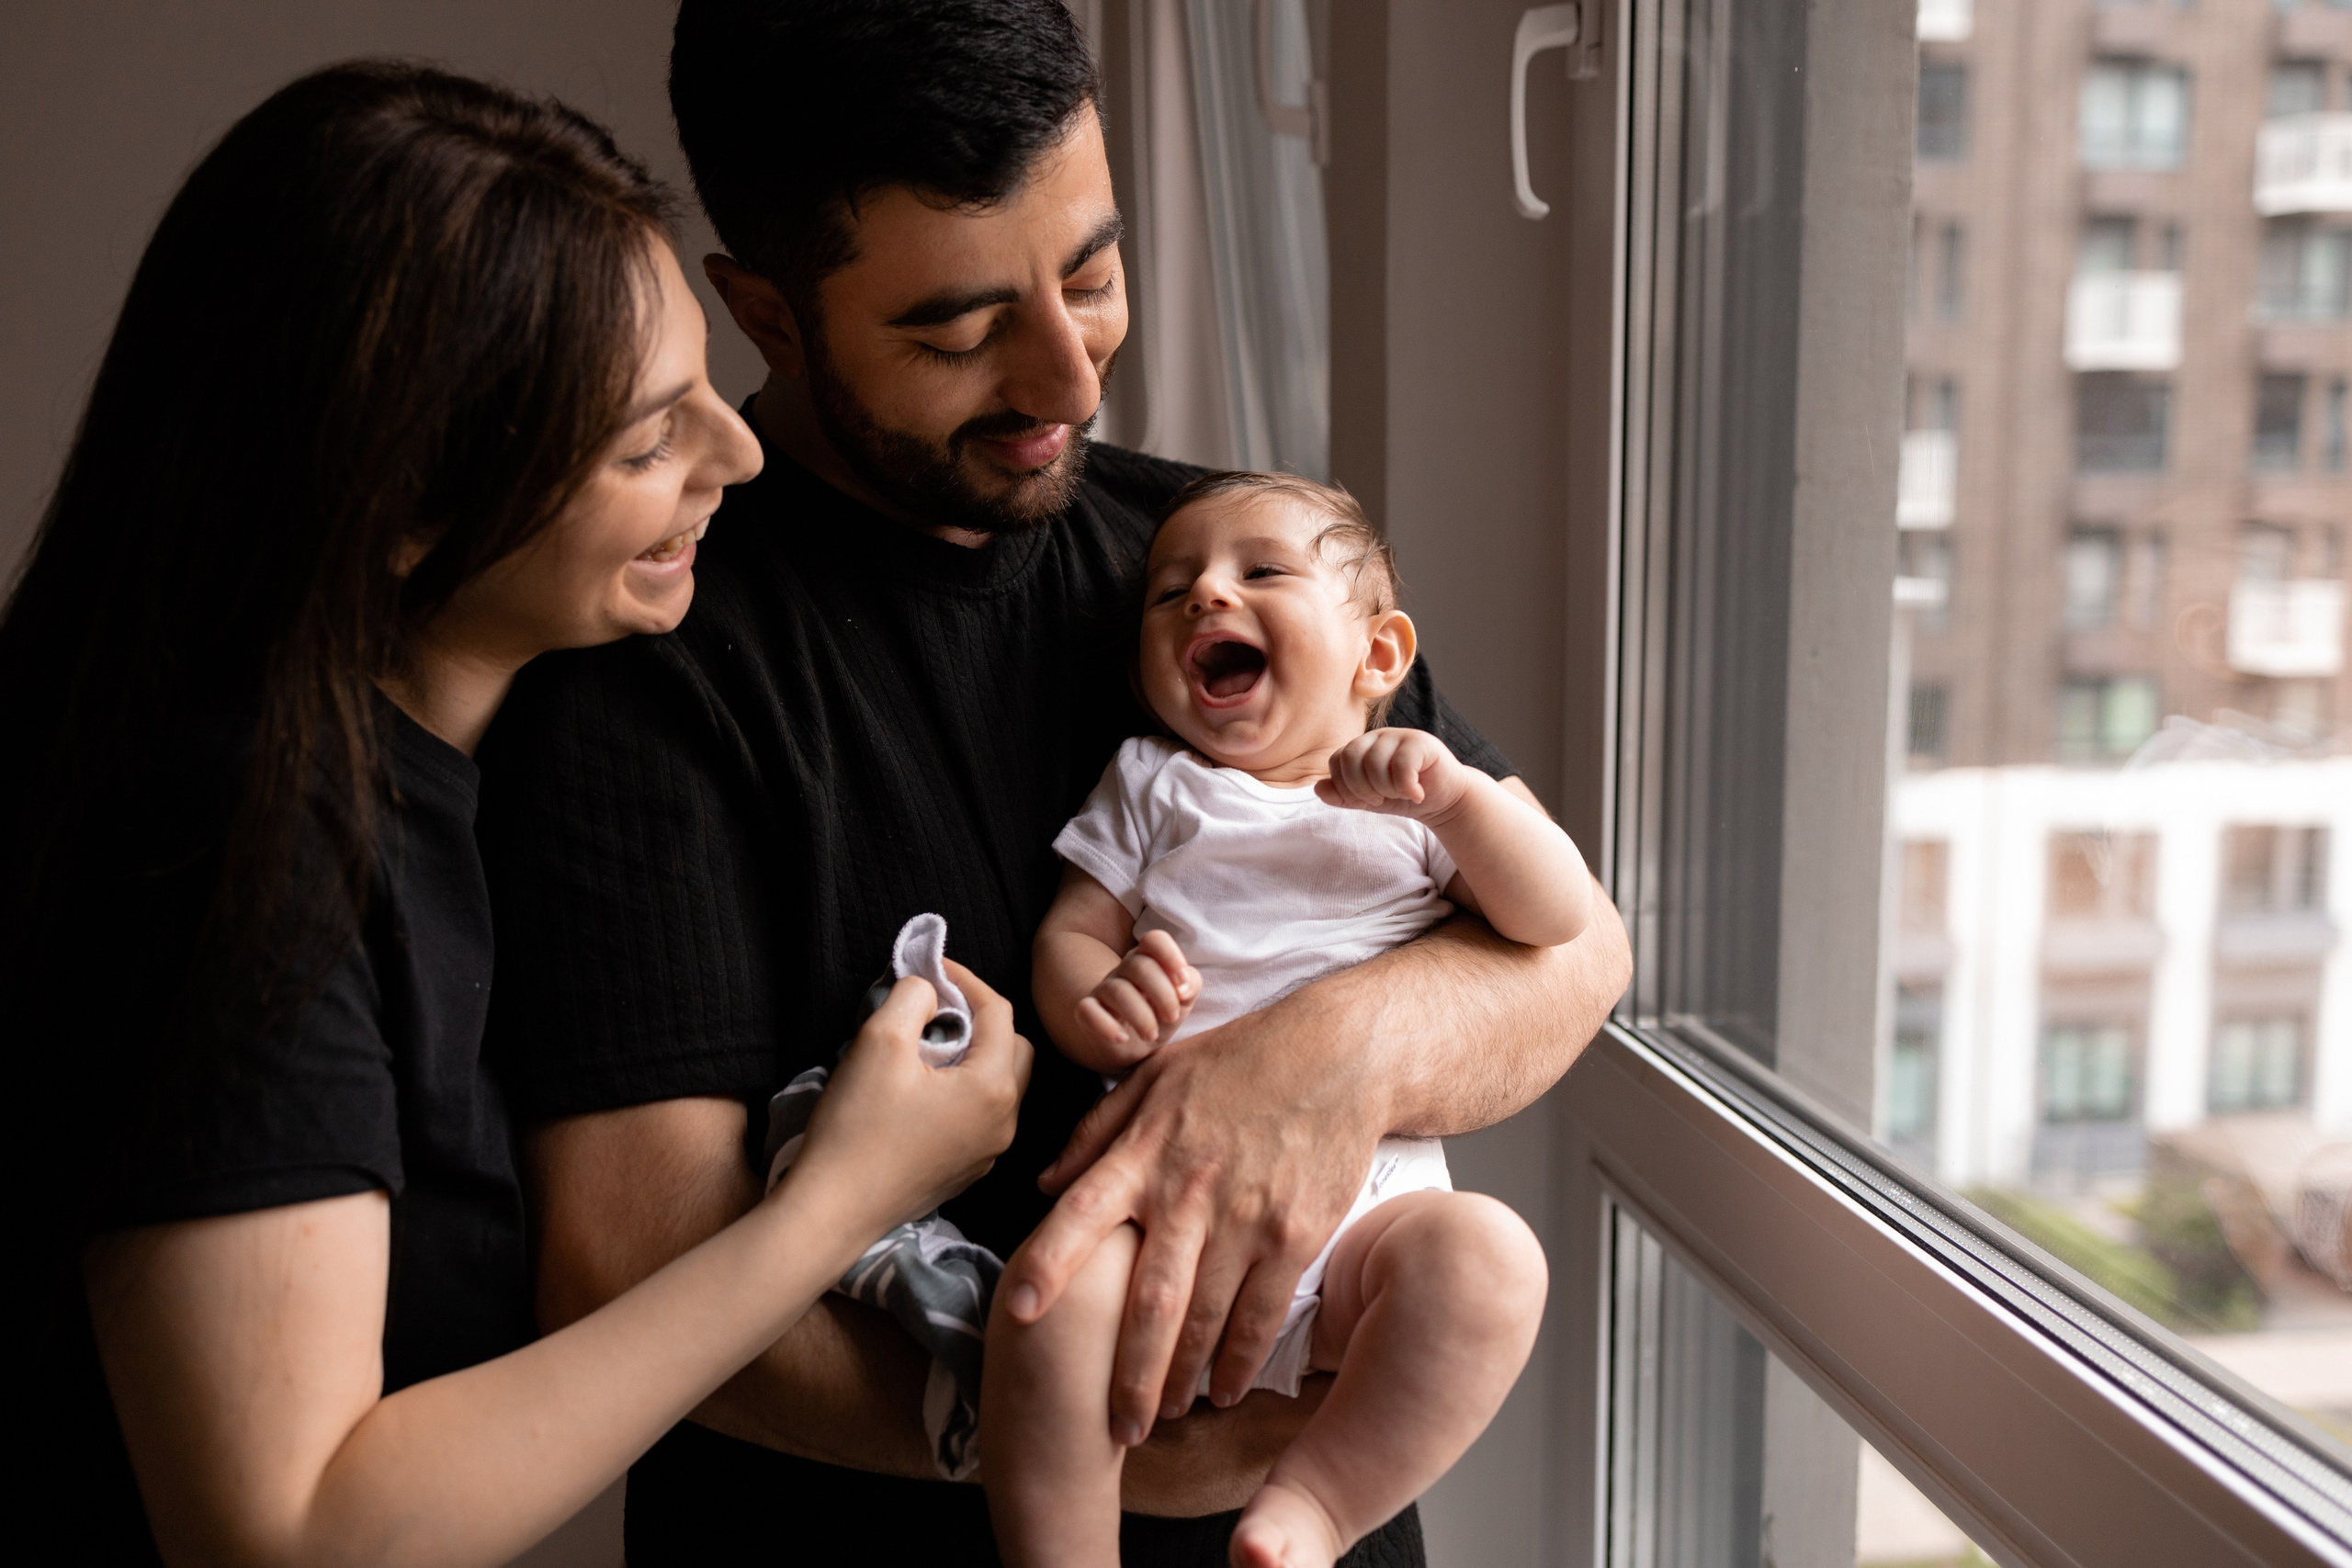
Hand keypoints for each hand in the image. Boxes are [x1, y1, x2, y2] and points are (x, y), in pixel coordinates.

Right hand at [791, 960, 1031, 1233]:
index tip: (929, 968)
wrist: (832, 1212)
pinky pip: (978, 1115)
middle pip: (1011, 1047)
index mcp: (994, 1087)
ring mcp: (988, 1152)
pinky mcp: (966, 1171)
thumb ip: (913, 997)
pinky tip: (918, 1090)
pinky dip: (959, 1090)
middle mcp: (1005, 1122)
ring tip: (921, 1048)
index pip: (998, 1011)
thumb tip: (929, 989)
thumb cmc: (856, 1127)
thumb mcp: (879, 1041)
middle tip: (932, 1010)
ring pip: (997, 1083)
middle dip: (977, 1019)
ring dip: (970, 1056)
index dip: (964, 980)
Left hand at [994, 993, 1379, 1445]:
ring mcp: (1245, 1217)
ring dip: (1183, 1379)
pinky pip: (1262, 1312)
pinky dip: (1241, 1359)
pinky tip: (1225, 1389)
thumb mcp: (1156, 1077)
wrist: (1337, 1055)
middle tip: (1116, 1428)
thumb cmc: (1238, 1063)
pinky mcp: (1295, 1233)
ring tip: (1164, 1416)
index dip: (1048, 1262)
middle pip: (1149, 1301)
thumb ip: (1097, 1134)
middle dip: (1129, 1375)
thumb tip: (1045, 1183)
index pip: (1082, 1213)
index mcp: (1145, 1152)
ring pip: (1205, 1319)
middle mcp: (1189, 1192)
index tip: (1018, 1309)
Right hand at [1075, 929, 1199, 1062]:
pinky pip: (1087, 1010)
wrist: (1134, 1045)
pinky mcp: (1088, 1012)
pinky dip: (1105, 1026)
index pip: (1154, 940)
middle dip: (1162, 994)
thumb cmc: (1160, 1014)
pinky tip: (1122, 1038)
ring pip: (1117, 990)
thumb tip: (1183, 986)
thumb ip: (1191, 985)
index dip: (1170, 956)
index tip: (1182, 984)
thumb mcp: (1183, 1000)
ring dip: (1140, 1016)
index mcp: (1148, 960)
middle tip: (1171, 1018)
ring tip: (1151, 1035)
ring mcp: (1103, 990)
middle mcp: (1123, 970)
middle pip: (1139, 966)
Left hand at [1315, 727, 1468, 821]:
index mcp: (1361, 747)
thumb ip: (1342, 795)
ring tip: (1401, 794)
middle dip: (1362, 788)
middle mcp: (1377, 736)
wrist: (1443, 801)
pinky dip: (1407, 788)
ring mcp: (1400, 736)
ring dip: (1387, 789)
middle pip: (1350, 757)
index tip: (1367, 801)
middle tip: (1382, 799)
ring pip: (1375, 763)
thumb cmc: (1402, 797)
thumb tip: (1318, 788)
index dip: (1345, 787)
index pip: (1336, 760)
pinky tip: (1417, 794)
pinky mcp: (1422, 742)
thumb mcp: (1367, 800)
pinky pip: (1402, 765)